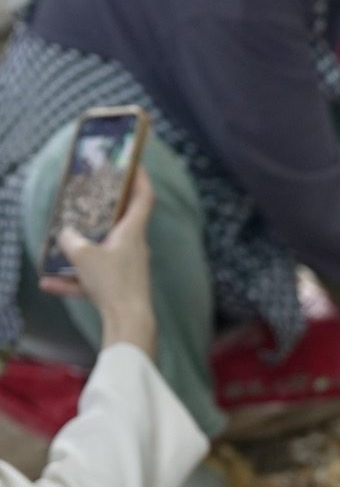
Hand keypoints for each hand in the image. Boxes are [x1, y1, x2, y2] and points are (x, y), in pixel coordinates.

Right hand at [42, 170, 156, 354]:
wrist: (129, 323)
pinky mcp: (119, 288)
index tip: (134, 163)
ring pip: (101, 252)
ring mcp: (127, 268)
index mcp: (133, 232)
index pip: (144, 197)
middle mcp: (134, 247)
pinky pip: (93, 278)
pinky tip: (48, 284)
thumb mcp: (84, 256)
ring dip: (79, 251)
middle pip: (121, 222)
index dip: (140, 178)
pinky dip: (74, 280)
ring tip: (56, 248)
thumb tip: (65, 234)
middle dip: (103, 210)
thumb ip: (71, 240)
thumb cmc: (113, 283)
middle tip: (88, 197)